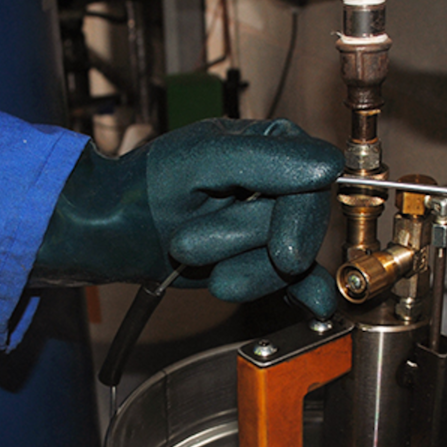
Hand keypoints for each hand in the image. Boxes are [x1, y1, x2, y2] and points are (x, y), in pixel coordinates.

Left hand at [32, 119, 343, 318]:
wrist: (117, 229)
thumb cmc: (148, 186)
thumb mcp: (202, 160)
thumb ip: (266, 159)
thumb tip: (328, 166)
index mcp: (273, 143)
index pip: (314, 182)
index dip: (297, 220)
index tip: (282, 251)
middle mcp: (280, 182)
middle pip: (301, 226)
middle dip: (248, 244)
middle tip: (192, 245)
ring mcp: (272, 223)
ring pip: (290, 261)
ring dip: (243, 271)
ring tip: (193, 256)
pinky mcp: (263, 257)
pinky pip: (298, 279)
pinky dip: (304, 292)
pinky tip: (315, 302)